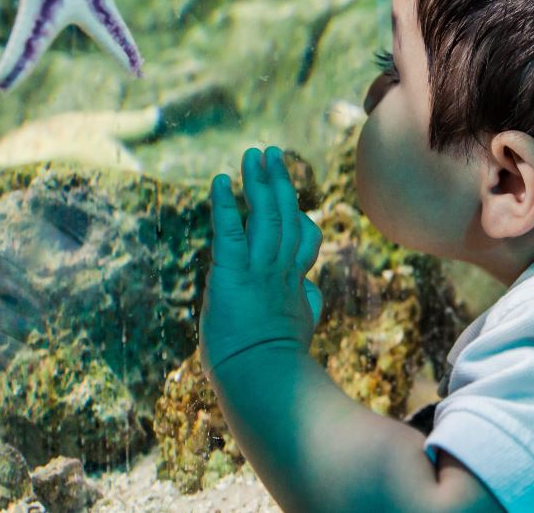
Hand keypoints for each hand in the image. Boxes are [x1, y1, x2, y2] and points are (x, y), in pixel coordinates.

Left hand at [199, 146, 323, 375]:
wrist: (264, 378)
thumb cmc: (277, 366)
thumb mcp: (299, 331)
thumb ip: (306, 307)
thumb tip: (313, 296)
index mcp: (295, 285)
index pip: (303, 240)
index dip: (298, 215)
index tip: (290, 198)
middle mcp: (280, 270)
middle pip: (286, 216)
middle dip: (279, 183)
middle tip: (272, 155)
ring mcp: (258, 269)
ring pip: (264, 215)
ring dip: (257, 182)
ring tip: (254, 155)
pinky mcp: (232, 272)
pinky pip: (228, 230)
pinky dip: (223, 204)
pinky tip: (219, 181)